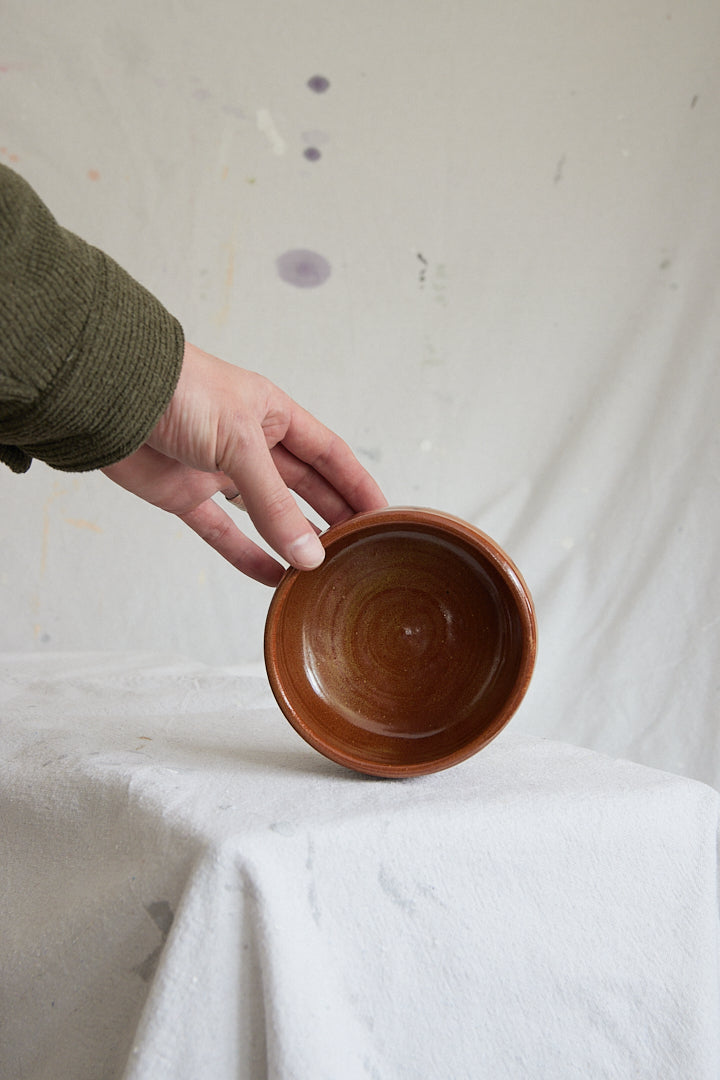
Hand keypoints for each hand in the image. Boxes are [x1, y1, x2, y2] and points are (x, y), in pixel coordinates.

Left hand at [103, 343, 386, 584]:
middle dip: (332, 517)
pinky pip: (222, 532)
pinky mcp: (185, 495)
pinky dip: (246, 555)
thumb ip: (274, 503)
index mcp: (273, 415)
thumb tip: (309, 554)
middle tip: (360, 551)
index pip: (330, 455)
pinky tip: (271, 578)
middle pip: (304, 487)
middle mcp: (250, 443)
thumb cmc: (179, 393)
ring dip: (291, 541)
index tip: (384, 516)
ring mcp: (218, 471)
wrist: (108, 395)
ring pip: (265, 514)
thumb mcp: (239, 444)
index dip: (357, 484)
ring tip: (322, 571)